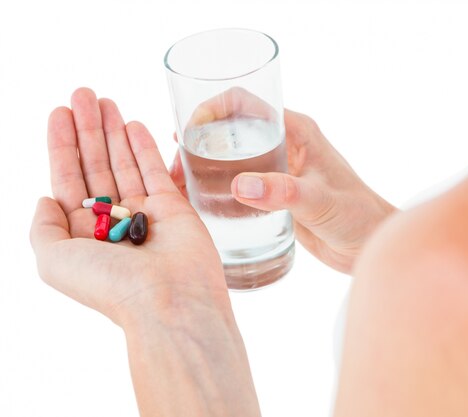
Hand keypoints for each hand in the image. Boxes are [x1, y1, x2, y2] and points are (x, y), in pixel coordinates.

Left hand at [31, 88, 227, 325]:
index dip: (62, 145)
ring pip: (124, 163)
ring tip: (104, 100)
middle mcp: (111, 221)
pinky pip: (154, 170)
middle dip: (88, 129)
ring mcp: (143, 213)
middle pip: (95, 164)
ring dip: (113, 130)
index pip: (68, 179)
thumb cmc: (111, 286)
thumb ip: (43, 228)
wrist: (170, 301)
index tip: (59, 112)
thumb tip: (45, 199)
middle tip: (83, 94)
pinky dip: (143, 147)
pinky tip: (132, 124)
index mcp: (82, 233)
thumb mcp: (54, 261)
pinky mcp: (172, 208)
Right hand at [170, 88, 396, 272]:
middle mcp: (282, 143)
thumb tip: (240, 185)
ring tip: (178, 186)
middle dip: (197, 141)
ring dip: (201, 166)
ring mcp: (276, 169)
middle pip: (228, 129)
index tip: (186, 131)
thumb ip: (284, 193)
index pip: (243, 102)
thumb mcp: (320, 202)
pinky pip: (236, 183)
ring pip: (229, 156)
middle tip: (175, 170)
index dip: (210, 109)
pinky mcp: (272, 194)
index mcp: (295, 130)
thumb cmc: (357, 216)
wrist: (369, 244)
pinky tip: (198, 203)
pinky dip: (215, 188)